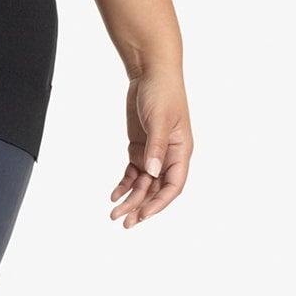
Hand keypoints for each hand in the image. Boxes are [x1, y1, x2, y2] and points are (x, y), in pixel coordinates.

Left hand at [112, 73, 191, 226]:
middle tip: (126, 222)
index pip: (174, 185)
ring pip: (143, 183)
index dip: (160, 202)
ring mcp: (154, 152)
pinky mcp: (140, 147)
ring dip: (131, 199)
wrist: (150, 72)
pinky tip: (114, 195)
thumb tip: (152, 173)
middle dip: (142, 207)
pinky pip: (133, 172)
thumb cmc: (162, 92)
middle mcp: (169, 155)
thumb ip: (155, 147)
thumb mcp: (159, 119)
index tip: (144, 215)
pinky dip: (124, 184)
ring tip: (115, 214)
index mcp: (181, 150)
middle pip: (156, 189)